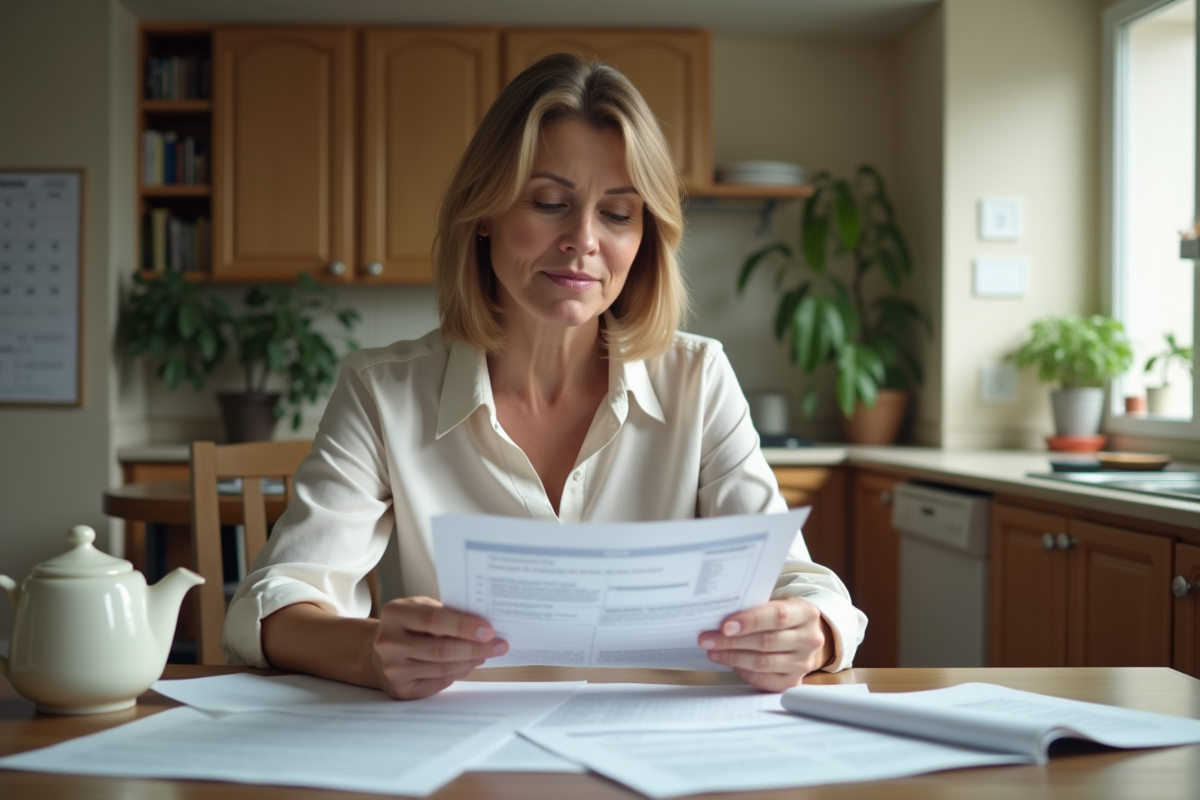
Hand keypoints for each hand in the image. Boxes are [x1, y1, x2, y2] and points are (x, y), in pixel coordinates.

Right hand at [369, 596, 508, 699]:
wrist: (377, 652)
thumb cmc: (409, 625)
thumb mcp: (421, 608)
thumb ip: (446, 613)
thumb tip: (484, 626)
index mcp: (395, 614)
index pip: (434, 620)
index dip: (464, 626)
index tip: (489, 630)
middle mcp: (389, 642)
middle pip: (441, 649)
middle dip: (475, 648)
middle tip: (499, 645)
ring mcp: (393, 668)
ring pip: (442, 668)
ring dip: (470, 662)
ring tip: (486, 654)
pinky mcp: (400, 689)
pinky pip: (438, 682)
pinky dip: (458, 673)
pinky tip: (469, 665)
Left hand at [698, 598, 832, 691]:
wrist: (803, 635)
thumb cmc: (782, 616)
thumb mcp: (776, 604)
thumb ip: (755, 609)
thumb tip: (720, 618)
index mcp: (806, 613)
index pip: (778, 616)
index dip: (750, 621)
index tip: (725, 626)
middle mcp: (810, 639)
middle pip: (766, 642)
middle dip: (732, 641)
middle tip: (707, 639)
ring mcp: (803, 663)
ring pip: (763, 663)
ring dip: (733, 657)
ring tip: (713, 651)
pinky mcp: (793, 681)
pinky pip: (763, 679)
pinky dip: (743, 671)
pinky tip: (729, 663)